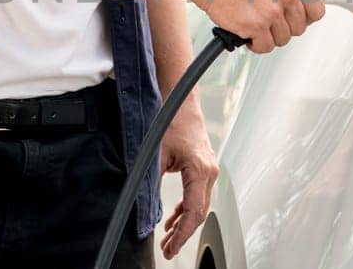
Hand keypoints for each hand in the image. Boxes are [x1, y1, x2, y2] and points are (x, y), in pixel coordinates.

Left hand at [158, 111, 218, 259]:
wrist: (180, 102)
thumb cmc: (171, 122)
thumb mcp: (155, 155)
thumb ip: (151, 183)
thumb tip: (143, 207)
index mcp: (200, 171)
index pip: (193, 212)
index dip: (182, 234)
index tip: (172, 249)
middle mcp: (208, 172)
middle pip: (198, 213)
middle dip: (182, 234)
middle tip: (168, 250)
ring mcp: (208, 170)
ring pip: (198, 206)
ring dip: (183, 223)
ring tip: (168, 240)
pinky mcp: (202, 168)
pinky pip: (196, 195)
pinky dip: (185, 210)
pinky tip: (172, 220)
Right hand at [194, 0, 325, 52]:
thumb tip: (301, 8)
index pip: (317, 10)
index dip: (304, 18)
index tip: (294, 19)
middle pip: (299, 28)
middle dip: (282, 27)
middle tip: (266, 20)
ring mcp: (273, 10)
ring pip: (283, 39)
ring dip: (268, 35)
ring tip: (253, 22)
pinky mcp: (256, 26)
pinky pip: (265, 47)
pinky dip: (255, 44)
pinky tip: (245, 31)